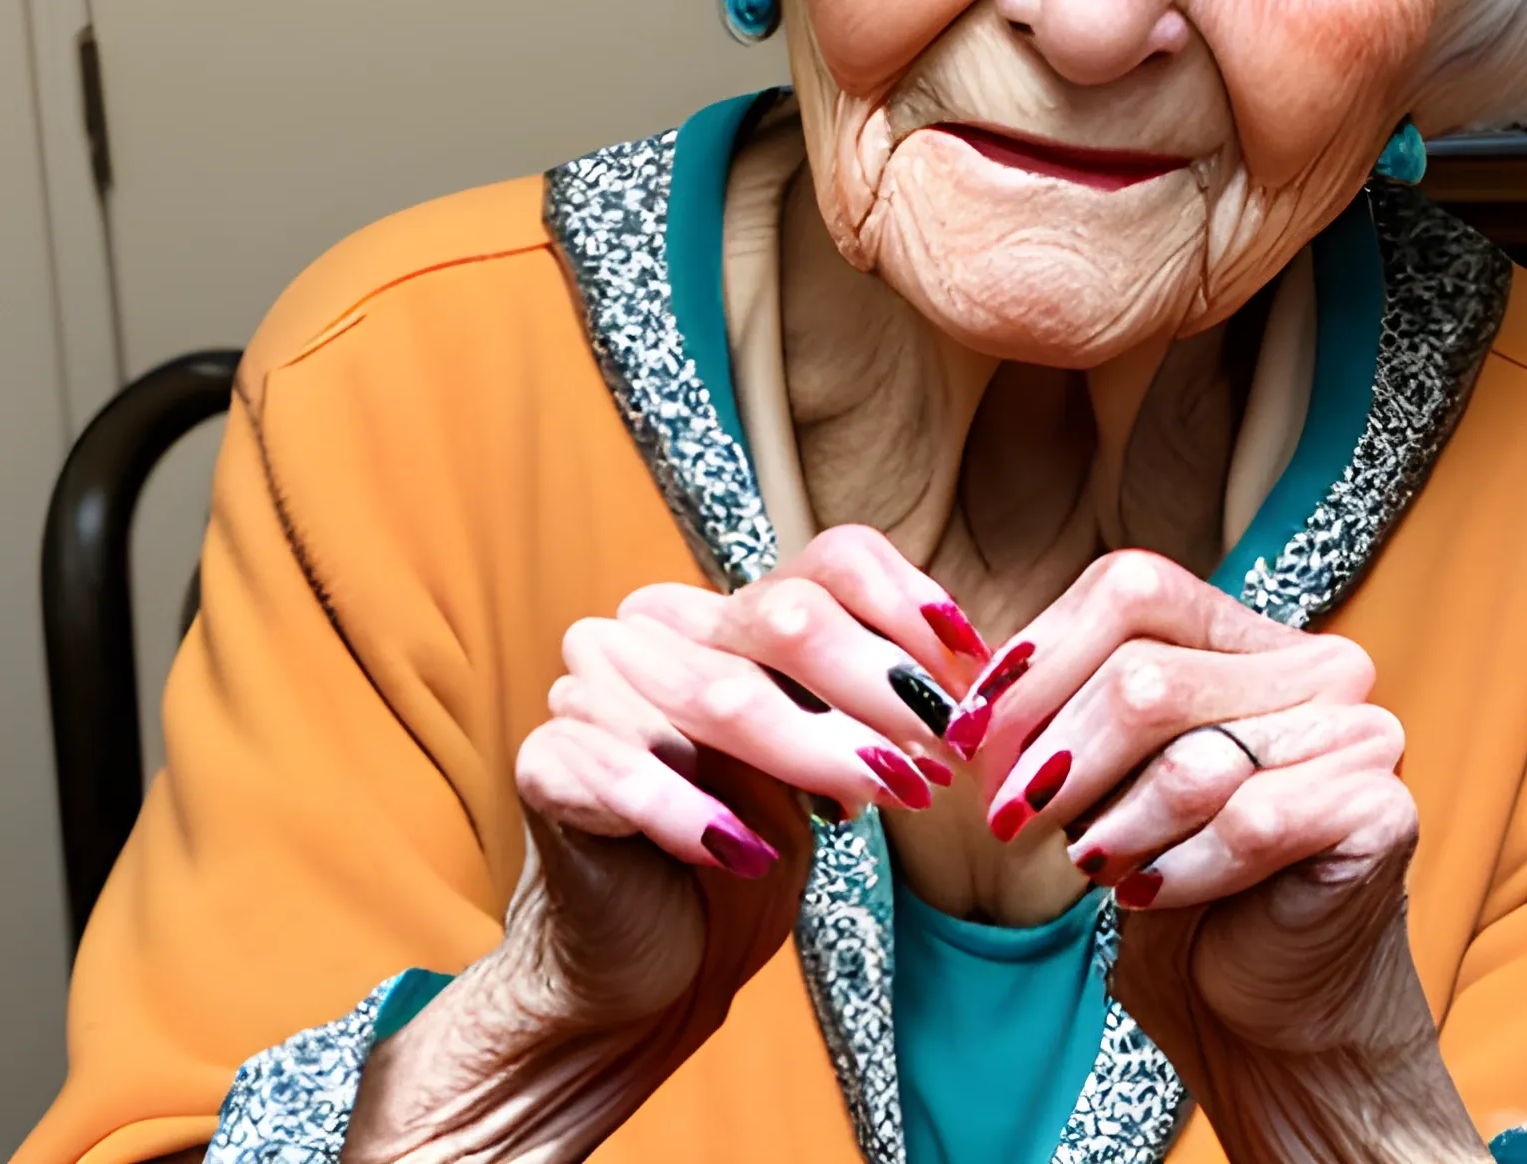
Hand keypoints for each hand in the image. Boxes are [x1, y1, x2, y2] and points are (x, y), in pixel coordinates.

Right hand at [345, 527, 987, 1162]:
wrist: (642, 962)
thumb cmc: (747, 851)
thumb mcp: (829, 769)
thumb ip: (880, 712)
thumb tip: (978, 679)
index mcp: (728, 609)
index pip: (830, 562)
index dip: (910, 606)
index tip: (972, 670)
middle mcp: (656, 626)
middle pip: (783, 617)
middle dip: (879, 687)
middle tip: (940, 754)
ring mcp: (592, 685)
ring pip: (718, 694)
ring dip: (815, 751)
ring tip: (883, 799)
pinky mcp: (548, 761)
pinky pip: (627, 768)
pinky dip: (698, 814)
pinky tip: (749, 853)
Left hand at [956, 551, 1485, 1163]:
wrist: (1263, 1011)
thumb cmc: (1170, 879)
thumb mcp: (1100, 774)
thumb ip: (1055, 704)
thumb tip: (955, 663)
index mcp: (1246, 631)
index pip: (1130, 586)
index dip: (1037, 659)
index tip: (970, 734)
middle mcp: (1317, 662)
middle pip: (1144, 675)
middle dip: (1054, 758)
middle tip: (1009, 819)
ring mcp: (1360, 731)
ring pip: (1187, 757)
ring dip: (1112, 827)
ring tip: (1092, 864)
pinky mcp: (1379, 809)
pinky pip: (1248, 823)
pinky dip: (1178, 870)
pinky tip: (1153, 893)